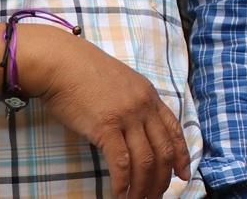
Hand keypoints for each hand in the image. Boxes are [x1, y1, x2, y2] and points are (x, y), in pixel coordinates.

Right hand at [21, 26, 191, 197]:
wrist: (62, 62)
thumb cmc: (85, 73)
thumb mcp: (122, 84)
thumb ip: (134, 104)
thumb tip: (136, 129)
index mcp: (150, 96)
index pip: (174, 130)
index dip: (182, 155)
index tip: (183, 175)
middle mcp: (144, 107)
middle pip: (164, 150)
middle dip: (162, 179)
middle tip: (156, 196)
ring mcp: (127, 116)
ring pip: (145, 160)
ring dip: (143, 186)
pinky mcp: (106, 126)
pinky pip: (121, 162)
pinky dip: (122, 183)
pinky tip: (118, 195)